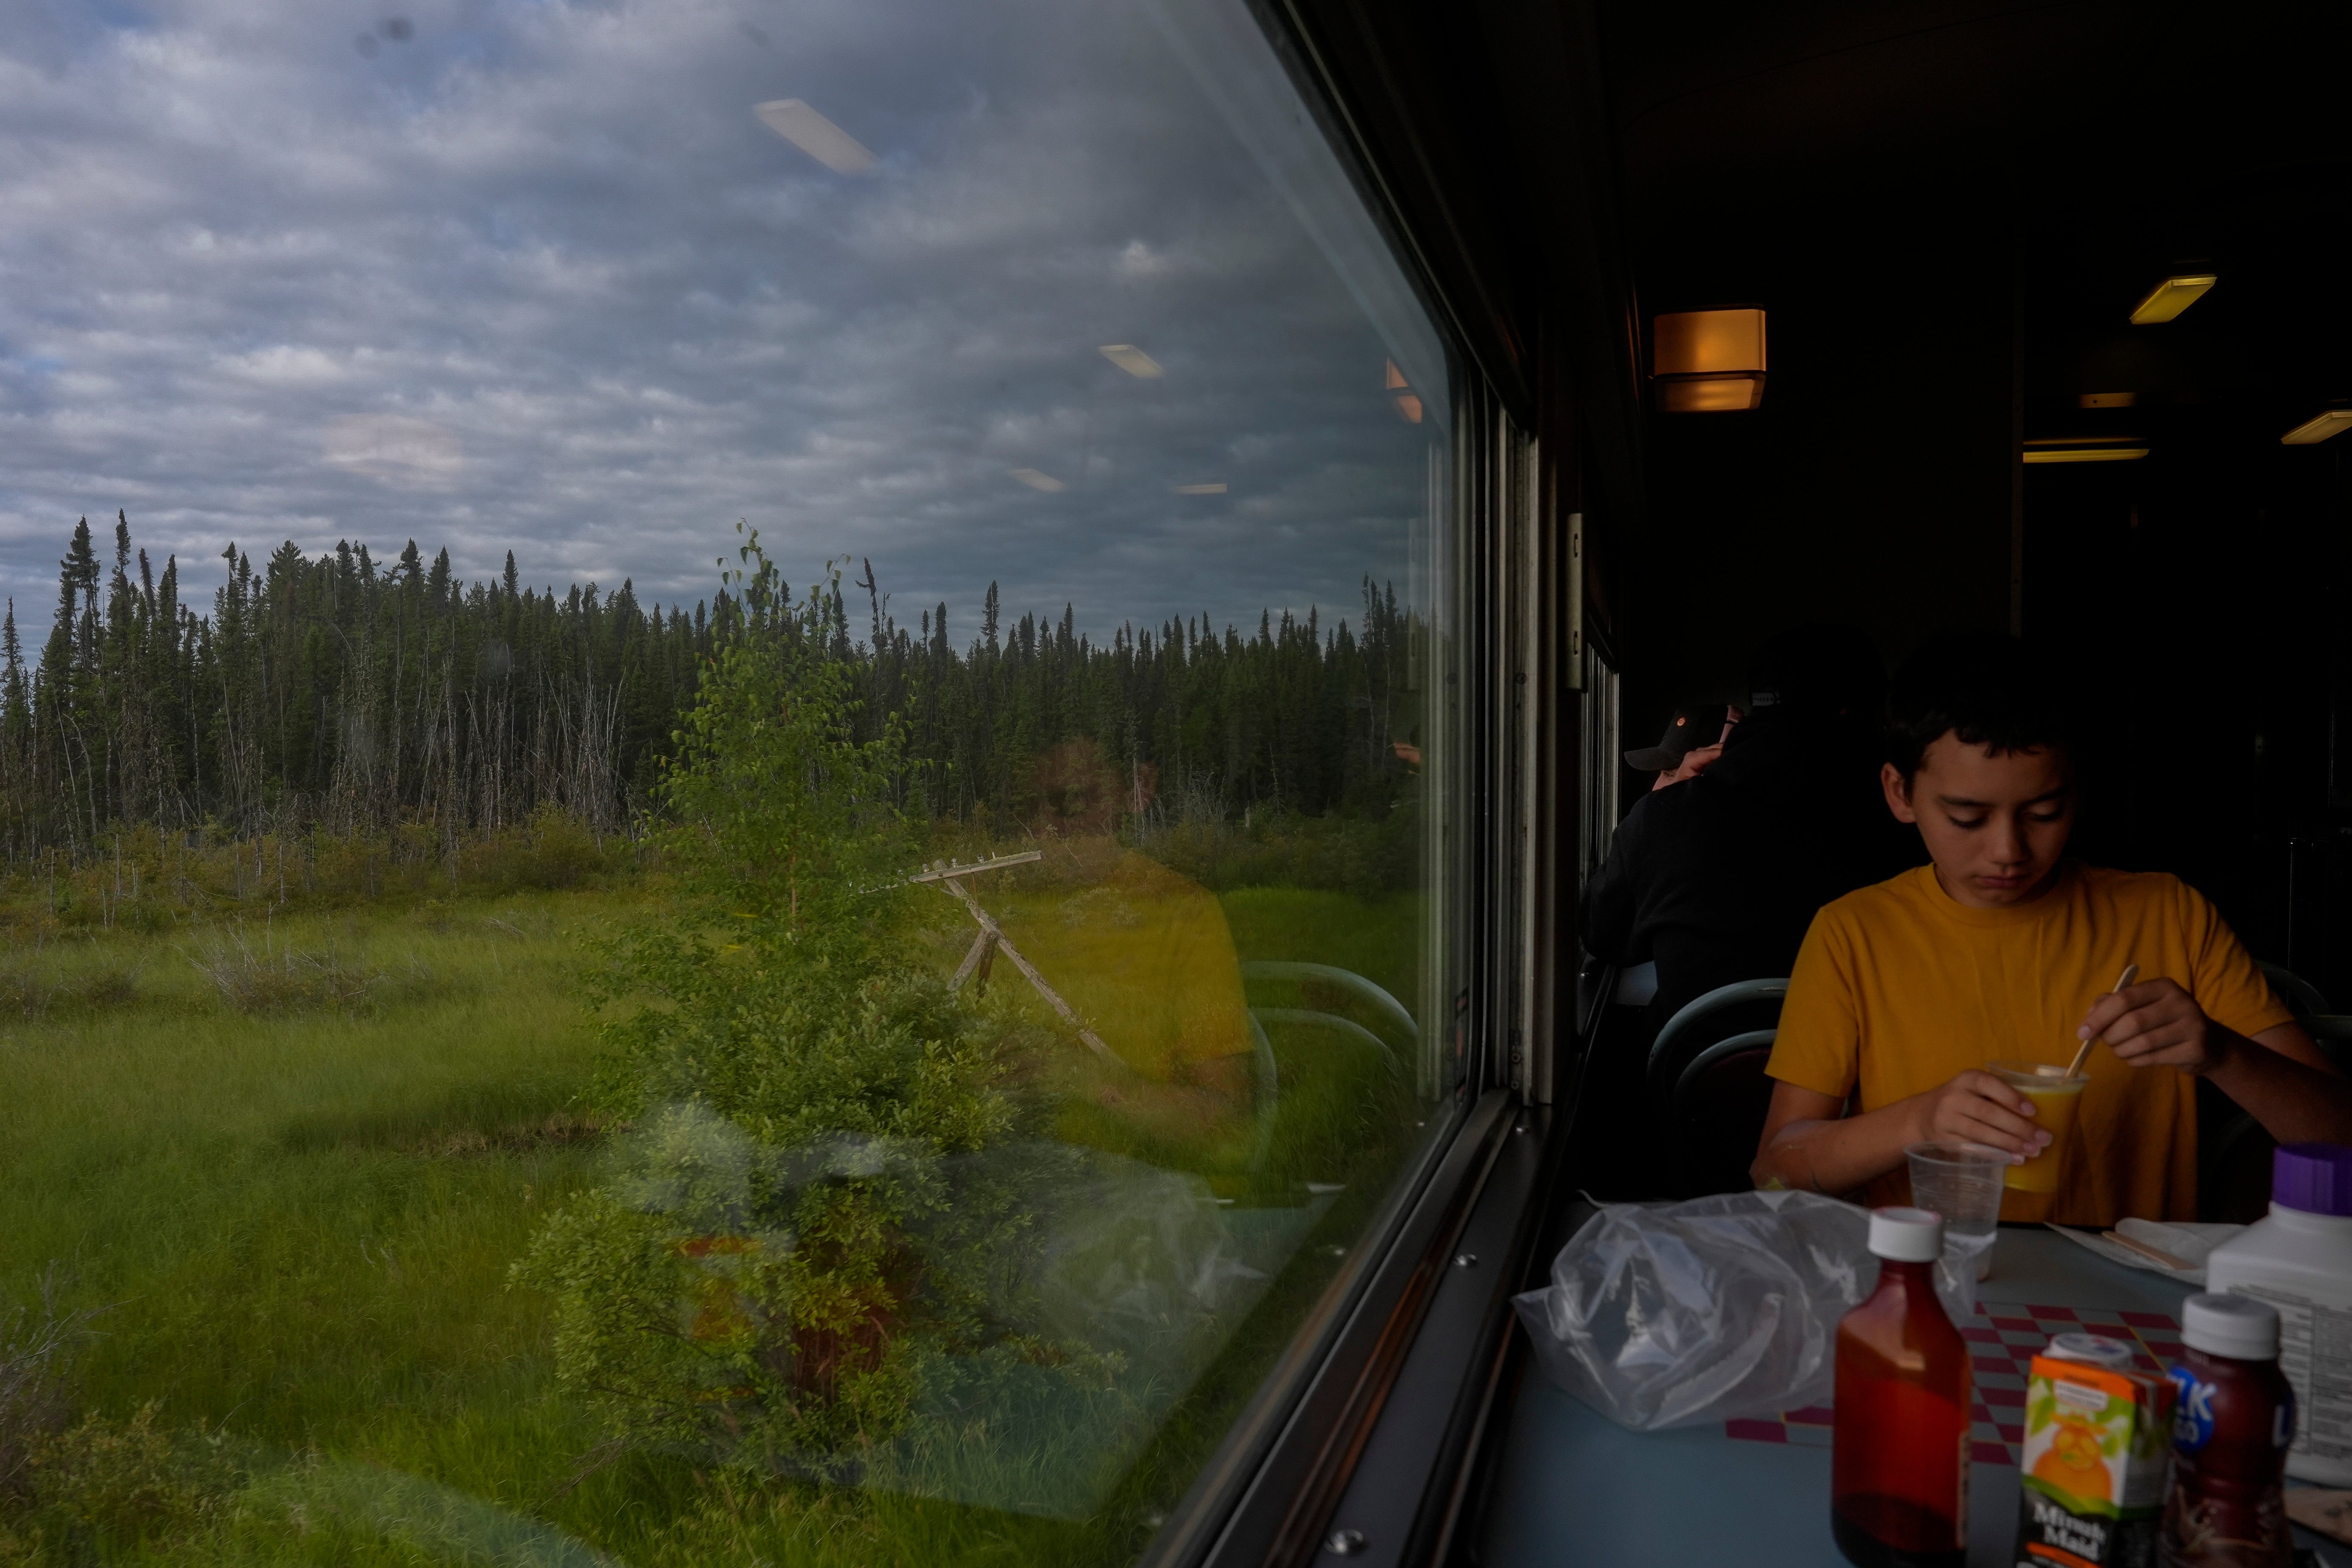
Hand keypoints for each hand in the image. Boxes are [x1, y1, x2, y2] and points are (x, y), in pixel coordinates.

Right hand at [1910, 1069, 2050, 1161]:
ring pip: (1981, 1133)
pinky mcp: (1944, 1139)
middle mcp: (1953, 1097)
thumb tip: (2038, 1115)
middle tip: (2043, 1138)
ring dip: (2010, 1143)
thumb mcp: (1974, 1088)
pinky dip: (1995, 1155)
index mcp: (1966, 1079)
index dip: (2010, 1097)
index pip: (1988, 1084)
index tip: (2033, 1111)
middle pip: (1988, 1112)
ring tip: (2033, 1151)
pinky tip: (2014, 1159)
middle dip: (2018, 1127)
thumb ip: (1997, 1095)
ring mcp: (1946, 1119)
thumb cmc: (1962, 1099)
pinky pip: (1973, 1148)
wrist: (1922, 1114)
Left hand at [2080, 978, 2232, 1074]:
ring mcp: (2192, 1026)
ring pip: (2143, 1042)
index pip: (2124, 998)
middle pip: (2132, 1022)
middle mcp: (2181, 1002)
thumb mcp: (2142, 1005)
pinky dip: (2135, 1060)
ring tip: (2119, 1050)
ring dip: (2122, 1050)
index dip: (2099, 1016)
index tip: (2083, 1032)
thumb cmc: (2164, 1021)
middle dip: (2110, 1036)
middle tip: (2105, 1042)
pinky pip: (2153, 1058)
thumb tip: (2088, 1018)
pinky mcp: (2195, 1049)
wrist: (2208, 1044)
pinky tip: (2134, 1057)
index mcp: (2164, 986)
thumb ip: (2112, 1004)